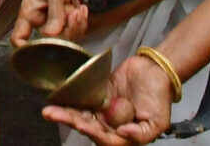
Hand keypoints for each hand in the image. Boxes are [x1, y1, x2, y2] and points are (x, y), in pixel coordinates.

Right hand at [13, 0, 95, 45]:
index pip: (19, 37)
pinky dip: (81, 22)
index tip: (42, 49)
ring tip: (79, 9)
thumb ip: (54, 14)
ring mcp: (57, 19)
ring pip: (65, 38)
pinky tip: (82, 8)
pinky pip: (75, 31)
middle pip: (49, 42)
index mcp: (30, 11)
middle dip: (64, 31)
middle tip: (71, 15)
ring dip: (76, 25)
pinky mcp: (70, 18)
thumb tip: (50, 35)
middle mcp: (42, 18)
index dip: (26, 48)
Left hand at [44, 52, 174, 144]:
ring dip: (65, 113)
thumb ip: (141, 133)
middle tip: (53, 115)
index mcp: (124, 135)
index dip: (92, 133)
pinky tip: (58, 98)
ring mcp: (102, 109)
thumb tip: (122, 133)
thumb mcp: (158, 121)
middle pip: (87, 127)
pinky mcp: (97, 94)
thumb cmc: (159, 98)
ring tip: (49, 111)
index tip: (81, 124)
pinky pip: (82, 98)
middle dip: (70, 121)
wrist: (155, 70)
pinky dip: (70, 99)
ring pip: (81, 114)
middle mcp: (110, 125)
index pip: (105, 139)